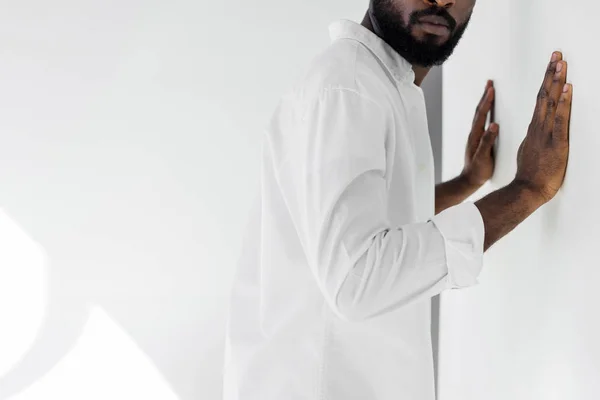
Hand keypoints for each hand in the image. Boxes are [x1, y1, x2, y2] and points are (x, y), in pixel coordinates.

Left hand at [461, 80, 498, 186]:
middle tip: (489, 83)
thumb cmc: (477, 171)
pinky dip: (485, 111)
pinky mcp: (478, 139)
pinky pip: (482, 121)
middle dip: (485, 96)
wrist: (469, 180)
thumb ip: (488, 141)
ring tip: (489, 91)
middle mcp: (474, 134)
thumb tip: (494, 125)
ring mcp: (475, 136)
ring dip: (484, 102)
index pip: (481, 115)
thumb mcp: (483, 157)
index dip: (486, 101)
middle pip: (479, 111)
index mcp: (475, 136)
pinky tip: (488, 110)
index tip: (491, 88)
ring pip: (480, 115)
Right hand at [515, 51, 572, 203]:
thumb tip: (537, 132)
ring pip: (552, 103)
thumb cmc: (529, 176)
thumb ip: (534, 139)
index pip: (542, 100)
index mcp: (534, 129)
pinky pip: (560, 119)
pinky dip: (564, 102)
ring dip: (557, 81)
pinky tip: (567, 89)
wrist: (526, 190)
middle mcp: (539, 127)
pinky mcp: (556, 143)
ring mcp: (546, 134)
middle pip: (545, 95)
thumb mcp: (530, 152)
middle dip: (551, 73)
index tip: (552, 65)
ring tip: (561, 63)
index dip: (547, 82)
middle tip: (556, 54)